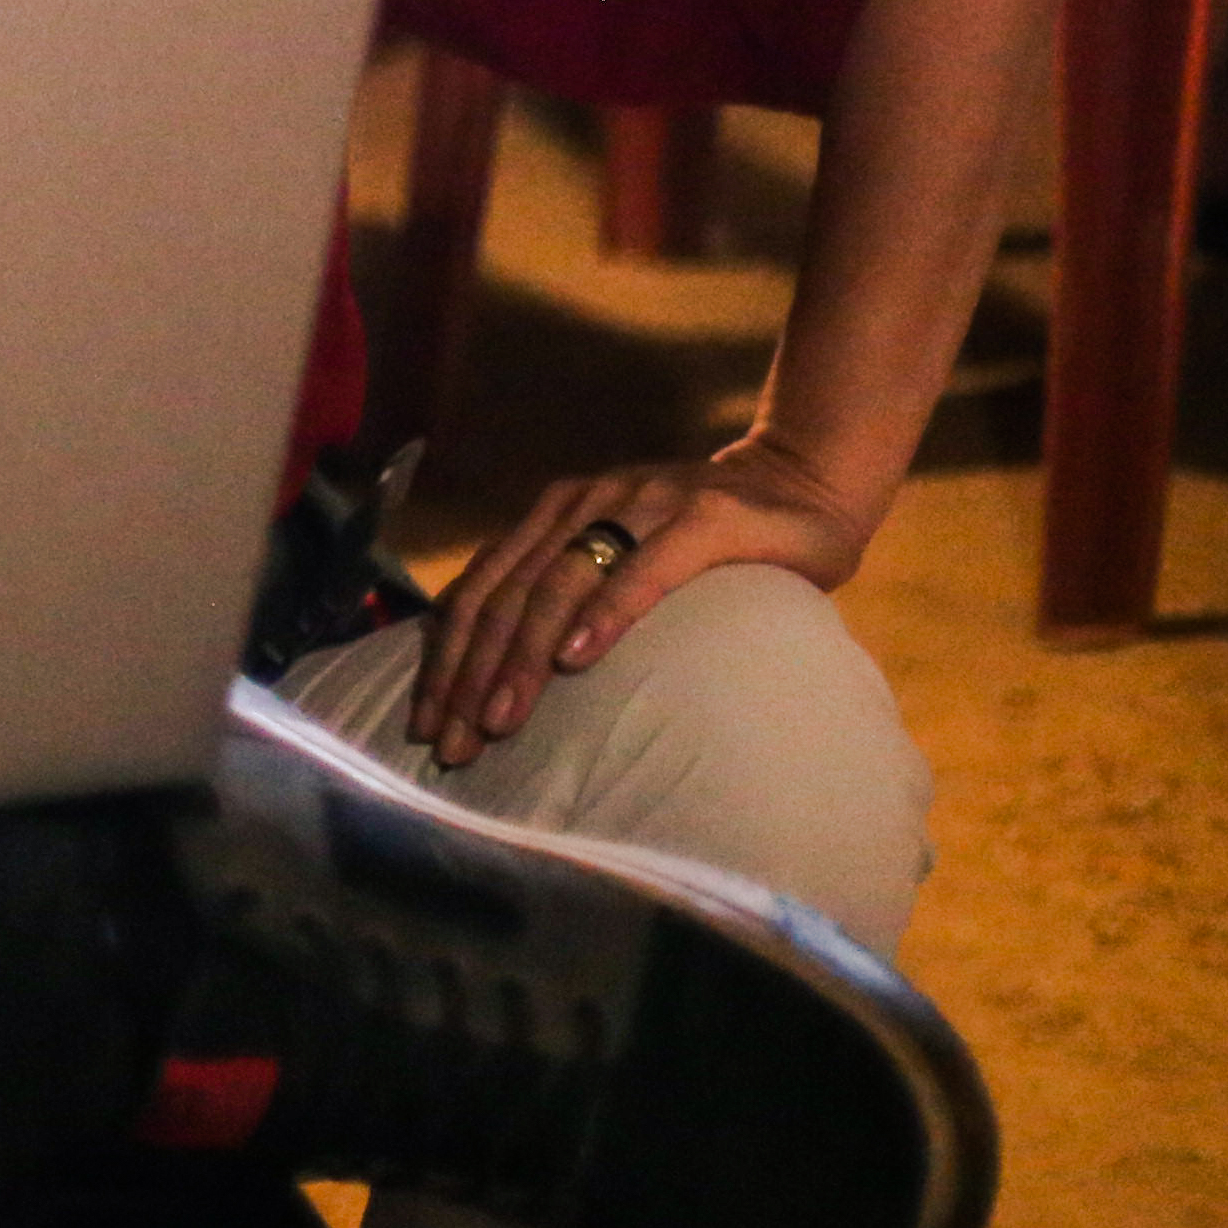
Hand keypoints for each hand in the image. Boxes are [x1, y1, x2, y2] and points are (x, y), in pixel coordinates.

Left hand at [409, 436, 873, 767]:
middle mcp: (583, 502)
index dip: (444, 659)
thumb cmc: (706, 540)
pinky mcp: (704, 519)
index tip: (424, 726)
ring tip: (498, 719)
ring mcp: (641, 503)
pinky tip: (575, 660)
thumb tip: (495, 675)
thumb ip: (565, 594)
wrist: (802, 484)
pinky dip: (604, 615)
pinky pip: (643, 570)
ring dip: (520, 658)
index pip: (478, 590)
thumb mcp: (619, 559)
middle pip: (505, 594)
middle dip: (470, 674)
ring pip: (557, 584)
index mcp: (551, 514)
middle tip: (452, 743)